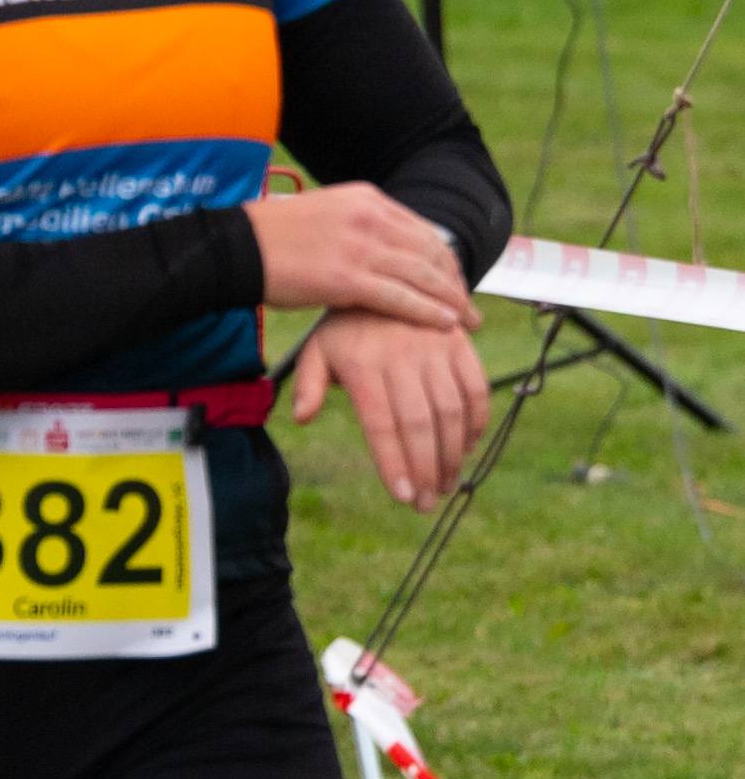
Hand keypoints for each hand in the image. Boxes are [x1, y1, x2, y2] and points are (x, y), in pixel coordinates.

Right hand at [245, 184, 478, 335]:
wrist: (237, 247)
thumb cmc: (273, 237)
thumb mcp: (325, 215)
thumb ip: (357, 225)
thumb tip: (379, 244)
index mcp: (366, 199)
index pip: (421, 229)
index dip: (445, 258)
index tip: (454, 279)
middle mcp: (370, 218)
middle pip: (430, 250)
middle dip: (454, 280)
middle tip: (469, 304)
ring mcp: (360, 247)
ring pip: (422, 274)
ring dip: (450, 299)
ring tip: (465, 319)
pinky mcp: (347, 277)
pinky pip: (400, 297)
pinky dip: (427, 311)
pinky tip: (444, 323)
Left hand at [290, 314, 489, 508]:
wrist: (387, 275)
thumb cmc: (346, 325)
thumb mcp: (318, 348)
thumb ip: (309, 383)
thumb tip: (302, 418)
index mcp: (363, 363)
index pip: (381, 422)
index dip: (393, 461)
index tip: (401, 496)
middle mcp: (402, 356)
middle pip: (419, 423)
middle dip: (425, 469)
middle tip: (425, 503)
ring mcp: (435, 348)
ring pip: (451, 410)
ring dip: (452, 454)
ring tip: (444, 485)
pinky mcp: (460, 343)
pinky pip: (476, 388)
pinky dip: (477, 422)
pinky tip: (467, 448)